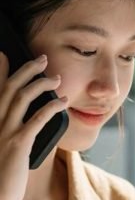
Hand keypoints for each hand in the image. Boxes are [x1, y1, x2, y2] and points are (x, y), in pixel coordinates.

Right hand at [0, 52, 66, 199]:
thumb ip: (6, 132)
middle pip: (9, 86)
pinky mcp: (19, 144)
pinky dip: (51, 107)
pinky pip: (37, 119)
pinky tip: (63, 102)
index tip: (5, 55)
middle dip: (26, 69)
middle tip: (42, 58)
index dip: (0, 70)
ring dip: (41, 83)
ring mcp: (4, 132)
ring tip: (56, 77)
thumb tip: (21, 125)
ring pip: (22, 97)